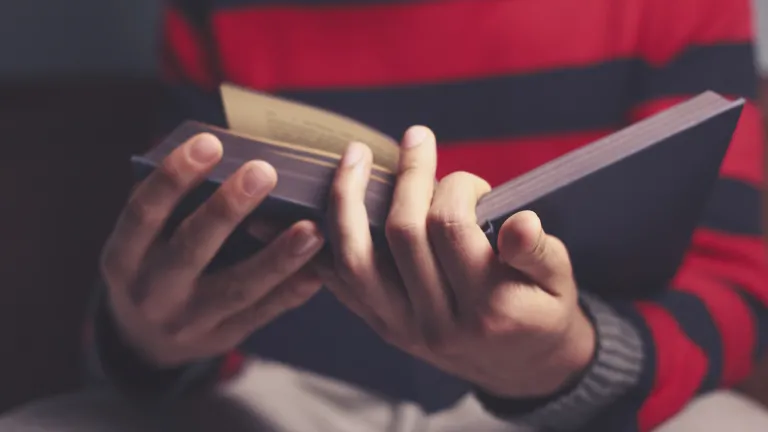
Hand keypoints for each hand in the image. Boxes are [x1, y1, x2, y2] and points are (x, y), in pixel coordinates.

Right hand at [100, 133, 324, 366]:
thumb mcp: (143, 241)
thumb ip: (171, 206)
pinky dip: (291, 291)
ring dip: (277, 258)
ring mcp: (187, 321)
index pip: (144, 212)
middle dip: (228, 208)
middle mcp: (151, 291)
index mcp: (124, 257)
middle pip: (191, 248)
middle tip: (264, 171)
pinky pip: (261, 314)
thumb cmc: (152, 266)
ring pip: (236, 288)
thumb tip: (219, 152)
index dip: (174, 176)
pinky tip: (318, 270)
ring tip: (312, 229)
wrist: (144, 342)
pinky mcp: (222, 337)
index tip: (209, 142)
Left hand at [317, 126, 594, 397]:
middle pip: (401, 234)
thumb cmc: (542, 311)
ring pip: (356, 260)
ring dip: (348, 201)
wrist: (522, 368)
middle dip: (407, 176)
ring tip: (354, 157)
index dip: (457, 187)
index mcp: (487, 308)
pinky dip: (328, 243)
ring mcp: (403, 328)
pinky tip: (324, 207)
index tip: (473, 182)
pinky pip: (341, 283)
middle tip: (415, 139)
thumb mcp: (560, 281)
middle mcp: (438, 323)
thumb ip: (538, 251)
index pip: (450, 227)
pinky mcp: (383, 327)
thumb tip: (519, 221)